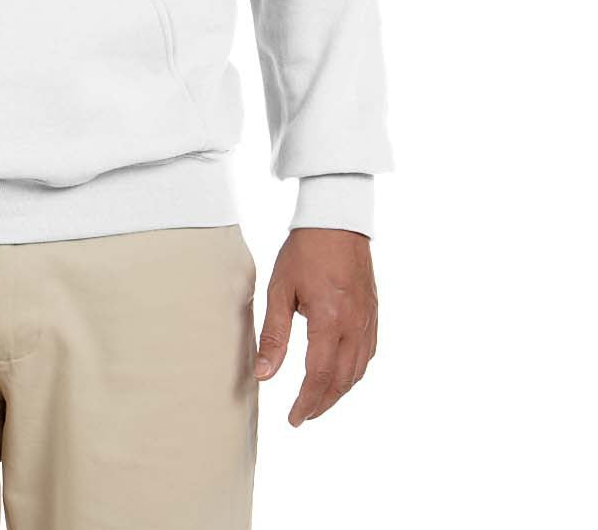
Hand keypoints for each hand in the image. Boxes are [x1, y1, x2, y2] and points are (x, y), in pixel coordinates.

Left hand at [253, 227, 377, 425]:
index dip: (307, 402)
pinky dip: (354, 372)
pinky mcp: (373, 313)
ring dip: (339, 391)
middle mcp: (354, 326)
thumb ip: (274, 335)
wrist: (336, 220)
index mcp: (329, 320)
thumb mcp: (280, 289)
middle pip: (342, 380)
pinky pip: (368, 354)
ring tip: (318, 401)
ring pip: (358, 371)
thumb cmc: (304, 251)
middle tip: (303, 416)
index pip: (320, 376)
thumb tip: (264, 374)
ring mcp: (368, 320)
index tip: (293, 419)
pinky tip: (341, 374)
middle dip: (322, 403)